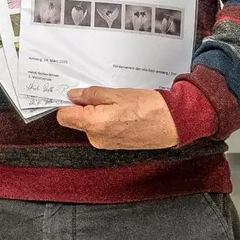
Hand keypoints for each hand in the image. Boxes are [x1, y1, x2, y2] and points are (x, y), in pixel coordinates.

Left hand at [57, 86, 177, 149]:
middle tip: (104, 96)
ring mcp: (106, 144)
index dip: (68, 104)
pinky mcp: (116, 146)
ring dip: (97, 114)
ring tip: (118, 105)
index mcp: (94, 124)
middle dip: (85, 108)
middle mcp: (97, 138)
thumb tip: (73, 96)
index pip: (64, 117)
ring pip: (90, 125)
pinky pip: (102, 131)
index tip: (77, 95)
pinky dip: (107, 121)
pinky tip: (123, 114)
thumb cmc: (149, 107)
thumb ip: (91, 95)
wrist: (175, 123)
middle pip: (77, 121)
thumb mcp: (116, 93)